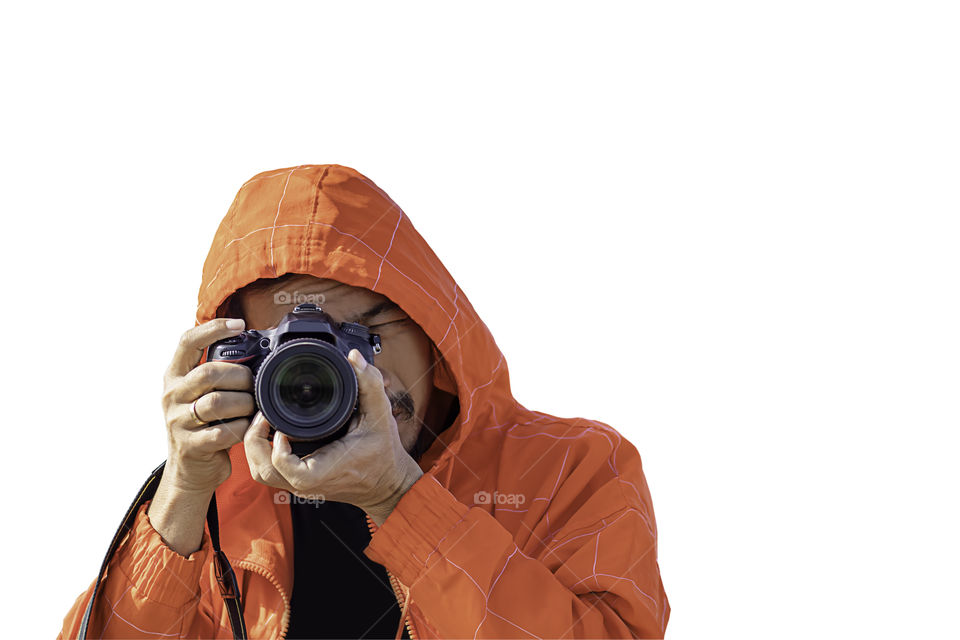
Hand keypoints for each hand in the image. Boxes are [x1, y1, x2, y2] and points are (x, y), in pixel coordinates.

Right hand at [159, 318, 254, 495]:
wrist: (191, 469)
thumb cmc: (205, 424)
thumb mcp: (202, 393)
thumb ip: (218, 372)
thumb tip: (254, 349)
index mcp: (175, 376)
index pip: (187, 342)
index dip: (213, 328)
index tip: (239, 324)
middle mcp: (173, 395)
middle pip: (209, 373)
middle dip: (239, 376)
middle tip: (252, 385)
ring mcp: (178, 421)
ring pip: (217, 402)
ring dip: (243, 404)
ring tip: (250, 408)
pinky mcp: (191, 445)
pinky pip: (224, 432)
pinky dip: (242, 429)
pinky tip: (246, 428)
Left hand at [244, 349, 422, 524]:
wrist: (388, 484)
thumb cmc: (384, 454)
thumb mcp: (381, 415)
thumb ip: (370, 384)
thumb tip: (354, 357)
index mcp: (325, 469)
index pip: (284, 466)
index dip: (275, 446)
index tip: (281, 426)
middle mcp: (308, 483)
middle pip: (262, 471)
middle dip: (254, 441)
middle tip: (264, 416)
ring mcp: (302, 487)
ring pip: (262, 475)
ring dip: (255, 449)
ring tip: (264, 423)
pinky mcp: (301, 485)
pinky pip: (271, 474)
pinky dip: (264, 455)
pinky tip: (273, 434)